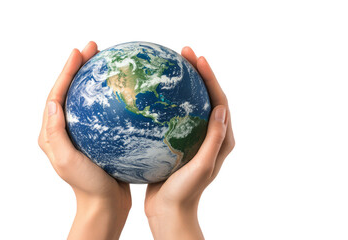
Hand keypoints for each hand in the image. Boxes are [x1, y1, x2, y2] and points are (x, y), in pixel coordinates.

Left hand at [38, 41, 130, 239]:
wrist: (104, 205)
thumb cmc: (87, 186)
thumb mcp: (67, 161)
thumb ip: (55, 133)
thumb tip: (52, 101)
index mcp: (52, 133)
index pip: (57, 94)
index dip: (66, 71)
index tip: (79, 52)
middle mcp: (63, 130)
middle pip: (70, 91)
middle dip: (79, 67)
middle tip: (94, 48)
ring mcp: (81, 133)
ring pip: (86, 98)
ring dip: (93, 78)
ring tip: (106, 61)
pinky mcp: (97, 137)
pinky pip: (101, 111)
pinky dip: (109, 97)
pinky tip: (124, 91)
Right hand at [144, 46, 234, 239]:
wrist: (169, 211)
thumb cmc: (186, 193)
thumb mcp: (201, 167)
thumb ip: (214, 140)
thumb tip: (222, 109)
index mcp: (222, 140)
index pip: (220, 101)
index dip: (210, 78)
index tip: (198, 59)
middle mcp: (211, 135)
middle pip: (206, 96)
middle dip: (198, 73)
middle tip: (184, 53)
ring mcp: (194, 137)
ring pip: (190, 104)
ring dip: (183, 83)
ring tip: (170, 65)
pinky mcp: (179, 141)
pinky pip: (174, 116)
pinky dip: (167, 102)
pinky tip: (151, 95)